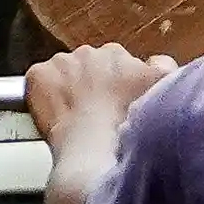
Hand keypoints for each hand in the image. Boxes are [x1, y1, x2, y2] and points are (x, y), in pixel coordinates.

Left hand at [27, 42, 173, 146]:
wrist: (95, 150)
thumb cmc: (130, 126)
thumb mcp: (164, 90)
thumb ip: (163, 68)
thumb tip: (156, 62)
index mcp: (119, 54)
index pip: (115, 63)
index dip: (114, 84)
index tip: (114, 100)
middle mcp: (90, 53)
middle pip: (88, 66)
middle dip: (90, 84)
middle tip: (95, 113)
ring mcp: (61, 63)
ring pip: (63, 72)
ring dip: (67, 88)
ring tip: (75, 118)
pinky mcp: (39, 75)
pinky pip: (38, 81)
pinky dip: (42, 95)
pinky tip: (53, 116)